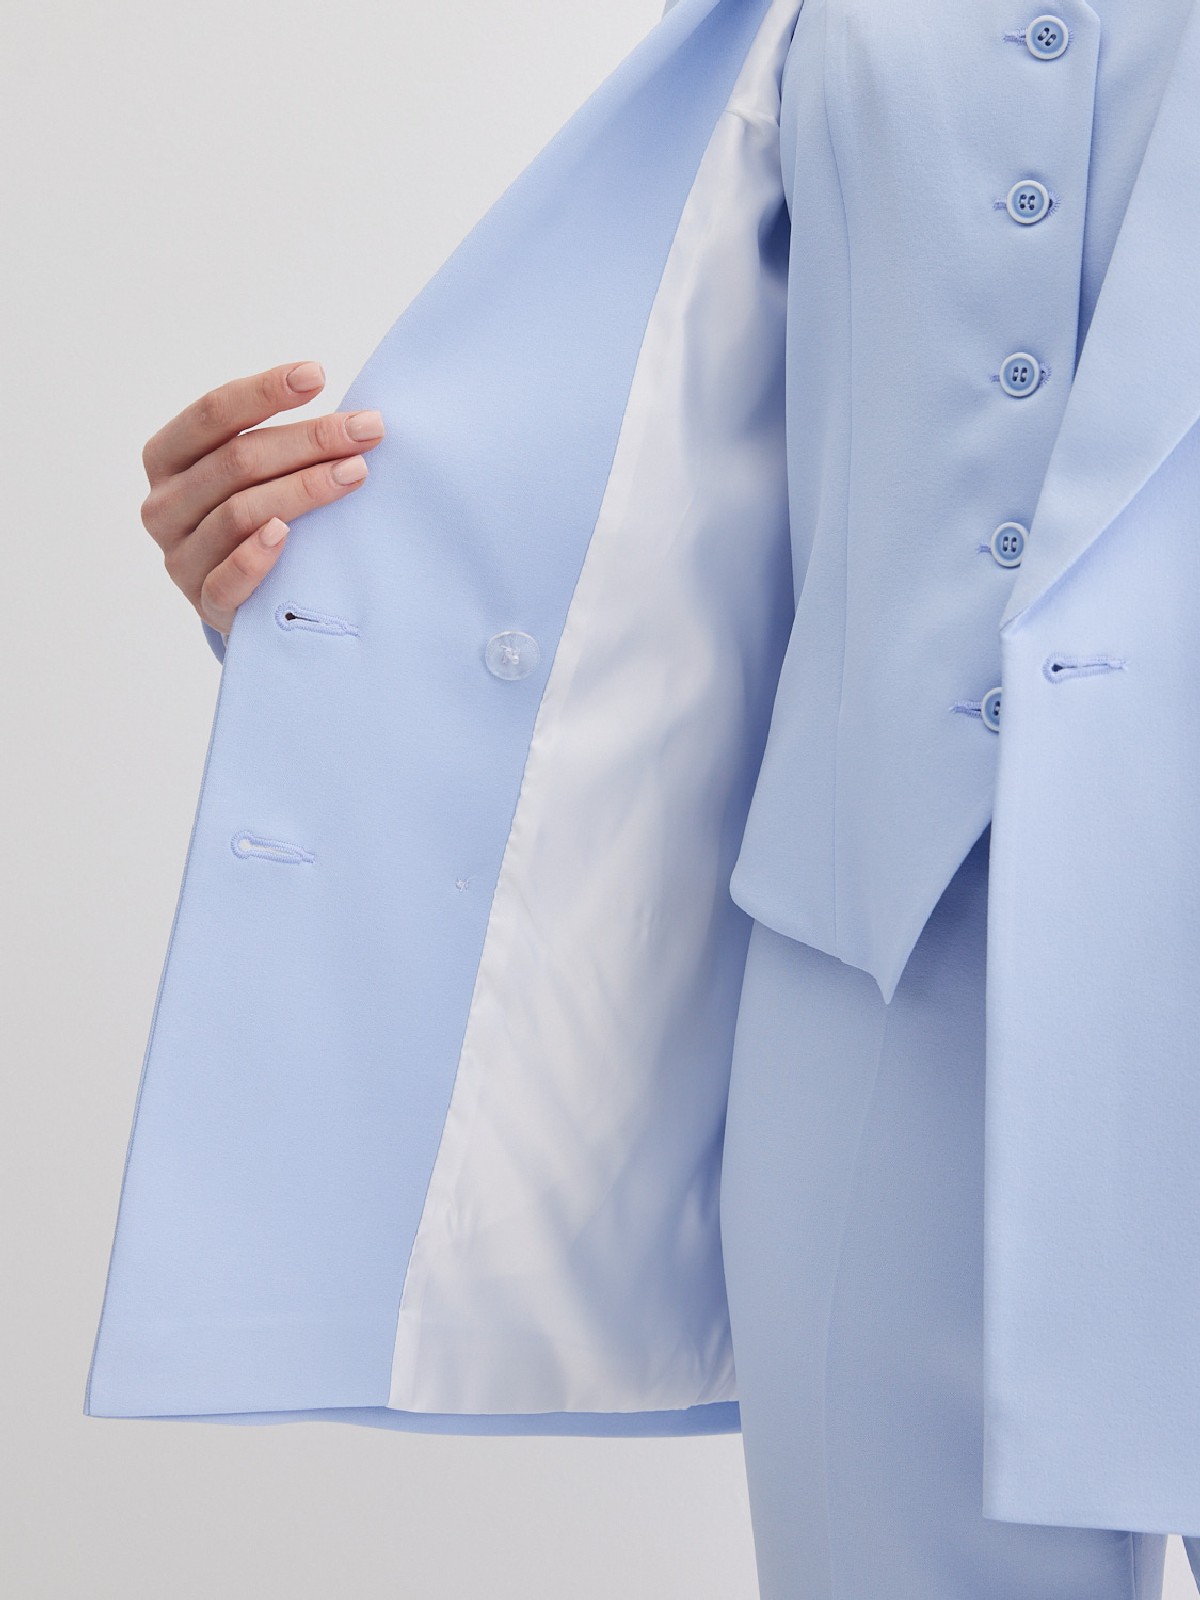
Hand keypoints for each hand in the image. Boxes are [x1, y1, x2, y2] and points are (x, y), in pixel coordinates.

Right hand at [139, 361, 385, 640]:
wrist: (248, 602)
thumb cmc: (259, 517)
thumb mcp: (255, 474)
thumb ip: (278, 444)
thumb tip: (354, 416)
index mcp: (168, 458)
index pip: (212, 414)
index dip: (265, 391)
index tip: (317, 375)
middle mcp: (164, 505)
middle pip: (238, 460)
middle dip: (310, 440)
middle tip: (367, 429)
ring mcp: (180, 557)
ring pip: (240, 512)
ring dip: (304, 488)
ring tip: (356, 473)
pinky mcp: (204, 602)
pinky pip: (226, 578)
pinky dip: (255, 555)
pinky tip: (287, 535)